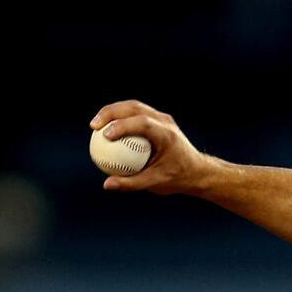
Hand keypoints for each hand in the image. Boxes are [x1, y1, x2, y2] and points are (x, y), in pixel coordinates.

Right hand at [89, 100, 212, 194]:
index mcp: (167, 135)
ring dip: (113, 111)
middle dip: (111, 112)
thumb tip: (107, 184)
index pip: (143, 123)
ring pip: (133, 106)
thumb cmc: (177, 178)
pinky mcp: (158, 120)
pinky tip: (106, 129)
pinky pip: (135, 114)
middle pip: (134, 108)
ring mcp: (162, 118)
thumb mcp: (156, 183)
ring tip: (96, 124)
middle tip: (94, 126)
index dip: (122, 125)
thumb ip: (132, 183)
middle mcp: (165, 122)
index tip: (105, 135)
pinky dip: (120, 117)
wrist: (197, 171)